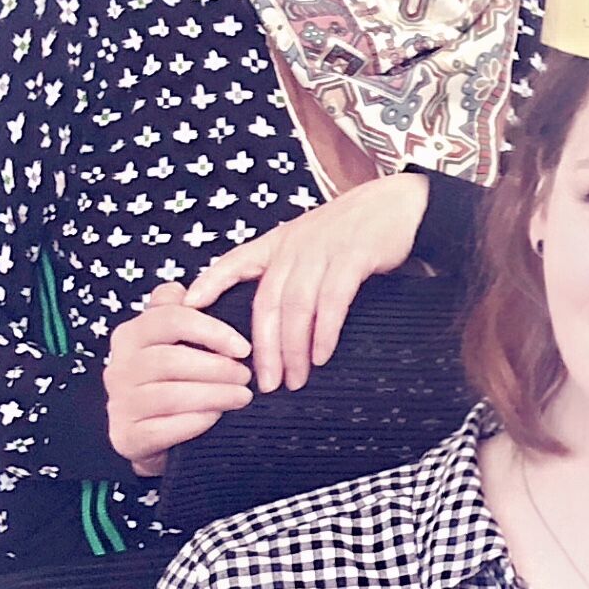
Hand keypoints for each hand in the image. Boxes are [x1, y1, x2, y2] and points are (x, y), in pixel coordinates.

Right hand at [103, 282, 254, 476]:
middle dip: (217, 368)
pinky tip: (216, 418)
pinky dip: (195, 422)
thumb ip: (182, 312)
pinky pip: (162, 429)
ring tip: (242, 396)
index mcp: (131, 335)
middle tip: (247, 376)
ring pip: (169, 395)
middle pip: (170, 359)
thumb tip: (193, 288)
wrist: (154, 436)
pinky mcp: (125, 437)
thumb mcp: (175, 342)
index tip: (243, 347)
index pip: (171, 318)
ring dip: (214, 395)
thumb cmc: (173, 381)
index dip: (212, 331)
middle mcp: (118, 366)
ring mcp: (119, 404)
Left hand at [186, 173, 430, 392]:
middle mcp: (294, 247)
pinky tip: (322, 355)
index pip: (234, 261)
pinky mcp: (352, 257)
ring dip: (293, 348)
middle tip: (264, 383)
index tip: (188, 307)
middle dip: (262, 348)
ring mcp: (322, 251)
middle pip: (266, 302)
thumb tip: (270, 316)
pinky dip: (325, 332)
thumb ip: (286, 269)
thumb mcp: (310, 241)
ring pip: (296, 307)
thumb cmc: (354, 230)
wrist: (400, 205)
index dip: (210, 282)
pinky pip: (332, 301)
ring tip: (294, 379)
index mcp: (279, 242)